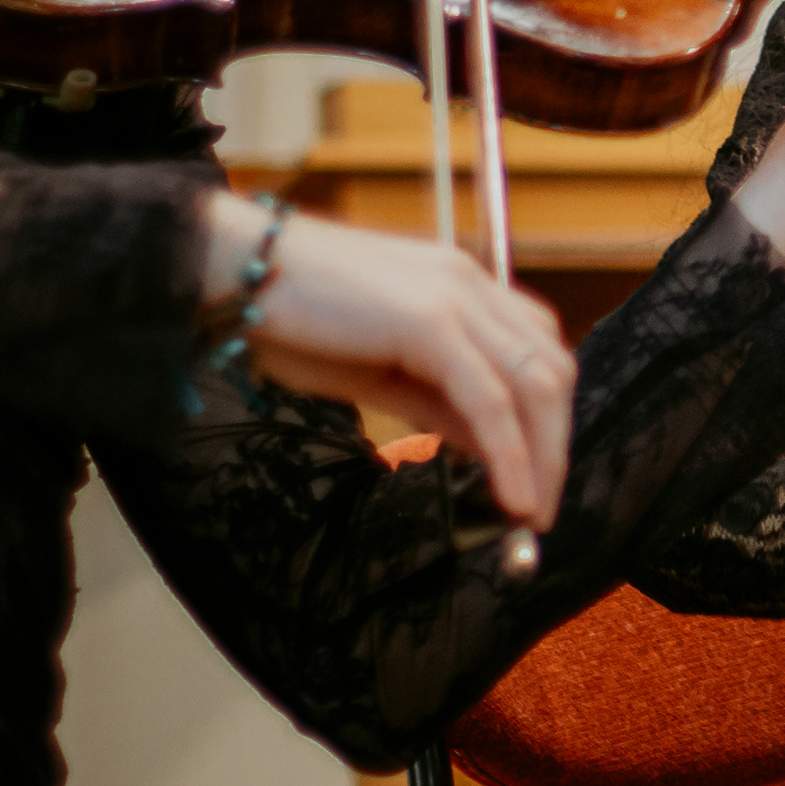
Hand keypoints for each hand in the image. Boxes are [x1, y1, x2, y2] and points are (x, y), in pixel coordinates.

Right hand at [198, 196, 574, 522]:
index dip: (547, 418)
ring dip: (543, 457)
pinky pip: (489, 399)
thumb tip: (487, 447)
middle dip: (555, 445)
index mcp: (464, 287)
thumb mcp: (380, 373)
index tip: (538, 477)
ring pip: (533, 384)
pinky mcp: (429, 321)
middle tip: (541, 511)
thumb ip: (439, 402)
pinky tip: (512, 499)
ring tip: (531, 515)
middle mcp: (472, 284)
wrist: (229, 271)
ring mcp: (455, 297)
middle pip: (550, 369)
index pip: (536, 353)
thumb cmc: (291, 320)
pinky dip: (511, 455)